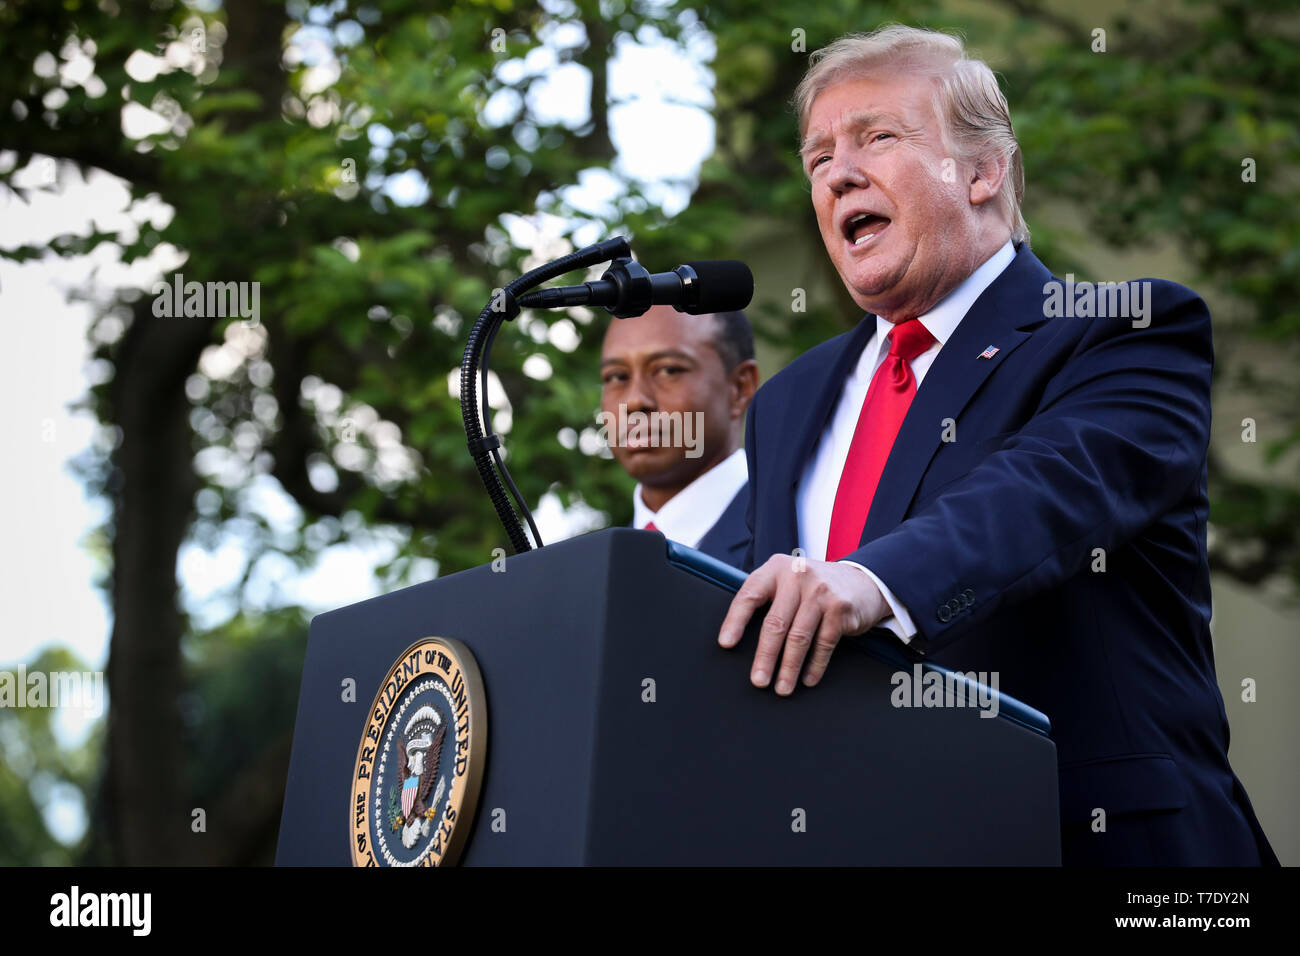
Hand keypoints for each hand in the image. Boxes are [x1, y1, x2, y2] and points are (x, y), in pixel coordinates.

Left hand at [717, 554, 887, 694]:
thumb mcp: (788, 581)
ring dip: (789, 668)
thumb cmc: (815, 587)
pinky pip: (824, 644)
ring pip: (799, 637)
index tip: (726, 644)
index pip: (749, 595)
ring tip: (782, 687)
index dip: (735, 621)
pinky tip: (807, 679)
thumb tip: (739, 637)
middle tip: (758, 680)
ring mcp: (821, 591)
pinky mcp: (840, 608)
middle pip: (775, 622)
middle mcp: (797, 576)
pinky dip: (815, 665)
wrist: (863, 581)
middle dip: (765, 656)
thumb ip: (768, 598)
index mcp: (776, 569)